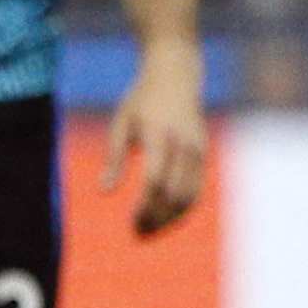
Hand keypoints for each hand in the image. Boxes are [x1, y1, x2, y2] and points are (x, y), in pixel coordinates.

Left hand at [107, 40, 209, 237]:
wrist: (176, 74)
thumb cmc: (142, 100)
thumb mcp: (122, 123)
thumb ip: (114, 158)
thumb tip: (103, 191)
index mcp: (160, 135)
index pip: (155, 180)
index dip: (145, 205)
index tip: (131, 221)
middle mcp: (184, 144)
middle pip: (174, 194)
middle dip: (157, 218)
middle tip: (136, 233)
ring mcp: (198, 150)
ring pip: (189, 197)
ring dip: (170, 219)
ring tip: (148, 230)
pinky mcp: (203, 155)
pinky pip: (197, 190)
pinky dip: (181, 209)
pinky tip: (164, 218)